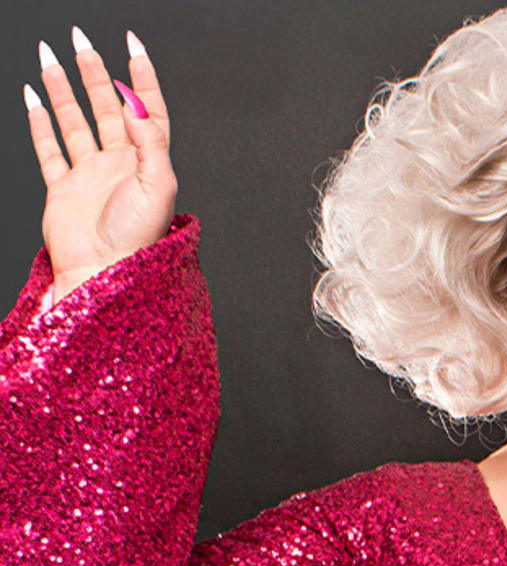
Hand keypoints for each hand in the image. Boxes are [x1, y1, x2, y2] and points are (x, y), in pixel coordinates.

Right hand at [25, 28, 175, 302]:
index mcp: (148, 161)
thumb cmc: (138, 238)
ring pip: (75, 120)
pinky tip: (33, 97)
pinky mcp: (63, 187)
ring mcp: (90, 173)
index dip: (141, 75)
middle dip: (93, 70)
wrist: (104, 271)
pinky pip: (49, 148)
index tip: (131, 43)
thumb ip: (150, 142)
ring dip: (63, 89)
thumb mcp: (158, 185)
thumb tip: (136, 103)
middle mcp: (120, 163)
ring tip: (50, 56)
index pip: (147, 107)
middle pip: (107, 105)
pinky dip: (40, 123)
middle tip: (79, 38)